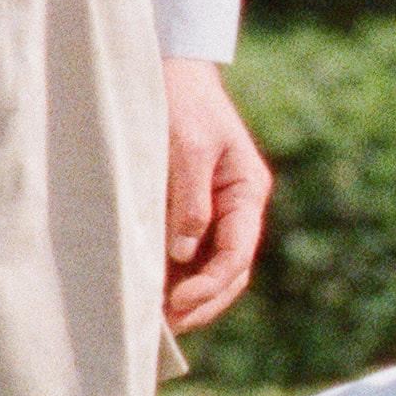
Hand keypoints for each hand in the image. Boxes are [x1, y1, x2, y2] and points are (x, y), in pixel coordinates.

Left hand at [159, 59, 273, 331]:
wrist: (170, 69)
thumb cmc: (181, 102)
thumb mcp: (186, 148)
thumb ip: (188, 201)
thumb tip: (183, 255)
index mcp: (247, 193)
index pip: (237, 254)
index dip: (210, 286)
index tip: (178, 304)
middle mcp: (237, 208)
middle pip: (229, 272)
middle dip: (202, 303)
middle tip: (166, 327)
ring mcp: (216, 211)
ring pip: (210, 268)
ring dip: (188, 297)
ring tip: (155, 321)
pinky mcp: (191, 209)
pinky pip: (189, 254)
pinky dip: (174, 278)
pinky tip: (148, 293)